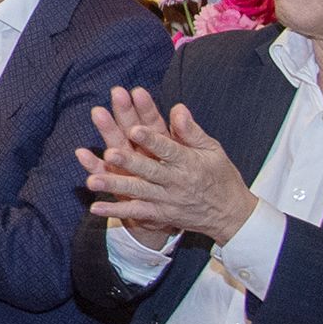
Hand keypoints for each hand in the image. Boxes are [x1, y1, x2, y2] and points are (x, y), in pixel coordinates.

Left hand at [77, 89, 256, 243]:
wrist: (230, 215)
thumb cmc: (220, 175)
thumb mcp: (212, 150)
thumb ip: (191, 131)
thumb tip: (177, 108)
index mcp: (188, 162)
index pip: (168, 149)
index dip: (152, 140)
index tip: (135, 129)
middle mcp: (176, 182)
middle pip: (149, 170)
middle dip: (129, 162)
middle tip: (110, 152)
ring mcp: (167, 200)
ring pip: (138, 192)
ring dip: (115, 186)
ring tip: (92, 180)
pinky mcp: (161, 215)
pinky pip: (136, 213)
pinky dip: (116, 212)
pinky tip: (95, 207)